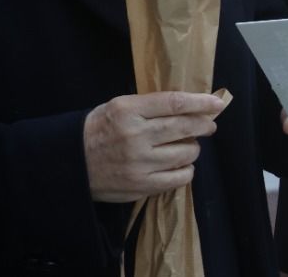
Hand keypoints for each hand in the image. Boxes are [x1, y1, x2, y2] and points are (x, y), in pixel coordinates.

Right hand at [83, 91, 225, 202]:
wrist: (71, 162)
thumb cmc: (100, 129)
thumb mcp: (120, 106)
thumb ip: (151, 105)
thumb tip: (189, 104)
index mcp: (129, 110)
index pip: (175, 103)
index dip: (200, 102)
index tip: (216, 103)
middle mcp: (136, 136)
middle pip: (184, 127)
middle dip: (203, 124)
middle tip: (209, 125)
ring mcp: (139, 163)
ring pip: (185, 153)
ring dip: (194, 148)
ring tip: (189, 145)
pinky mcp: (141, 185)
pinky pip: (178, 178)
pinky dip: (186, 170)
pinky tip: (183, 165)